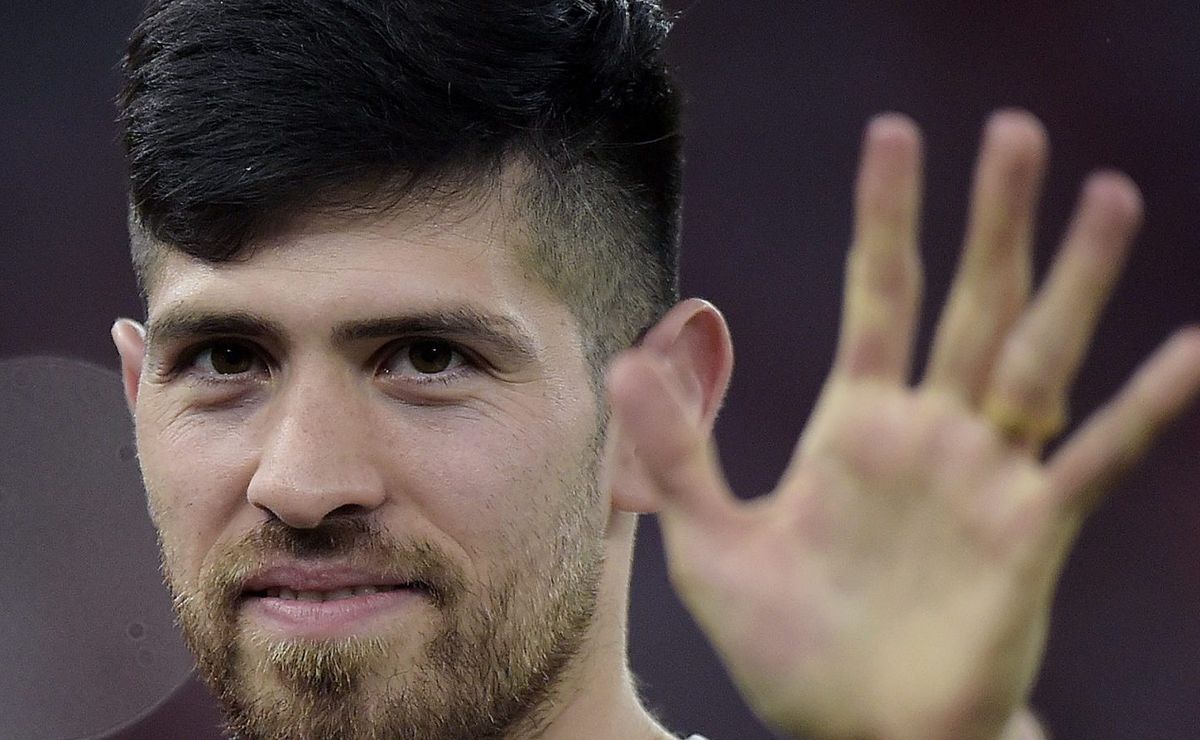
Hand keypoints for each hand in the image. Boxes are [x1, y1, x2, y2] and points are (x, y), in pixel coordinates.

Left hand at [606, 111, 1199, 739]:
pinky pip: (1095, 460)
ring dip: (1074, 282)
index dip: (886, 217)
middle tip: (1017, 131)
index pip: (879, 294)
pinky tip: (1189, 350)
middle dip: (992, 220)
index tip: (895, 135)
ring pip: (1039, 357)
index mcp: (857, 423)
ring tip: (1109, 196)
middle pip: (970, 303)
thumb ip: (677, 454)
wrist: (857, 733)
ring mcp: (986, 476)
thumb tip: (624, 361)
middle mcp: (930, 431)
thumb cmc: (786, 646)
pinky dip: (1142, 409)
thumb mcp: (710, 545)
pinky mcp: (1031, 533)